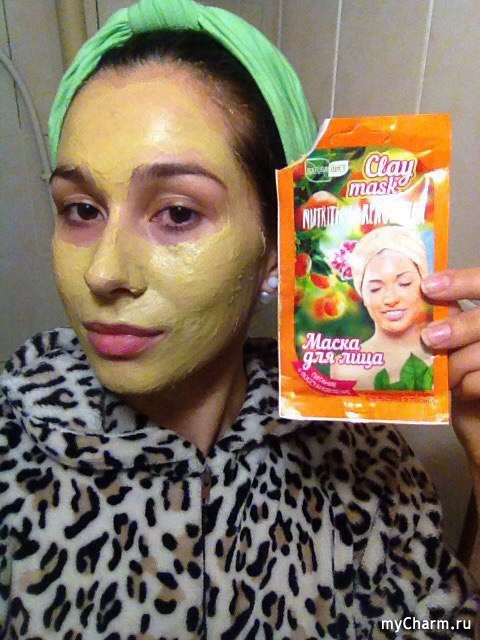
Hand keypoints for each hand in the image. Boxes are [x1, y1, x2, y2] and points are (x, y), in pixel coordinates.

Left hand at [420, 268, 479, 468]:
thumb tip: (419, 297)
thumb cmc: (470, 375)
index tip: (428, 286)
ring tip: (442, 375)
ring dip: (457, 363)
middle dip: (460, 326)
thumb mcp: (459, 344)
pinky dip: (468, 385)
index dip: (462, 281)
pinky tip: (459, 390)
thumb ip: (450, 320)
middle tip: (430, 338)